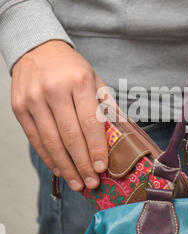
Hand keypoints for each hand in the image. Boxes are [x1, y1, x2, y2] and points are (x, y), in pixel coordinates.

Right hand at [11, 40, 108, 191]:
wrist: (37, 50)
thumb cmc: (71, 68)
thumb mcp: (94, 79)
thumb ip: (107, 106)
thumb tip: (122, 134)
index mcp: (78, 82)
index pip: (89, 122)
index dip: (96, 148)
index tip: (102, 168)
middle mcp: (54, 90)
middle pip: (69, 136)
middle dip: (82, 164)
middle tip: (91, 183)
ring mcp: (33, 99)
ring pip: (51, 142)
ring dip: (65, 167)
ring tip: (77, 183)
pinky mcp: (19, 108)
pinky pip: (35, 139)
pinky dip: (48, 157)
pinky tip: (59, 169)